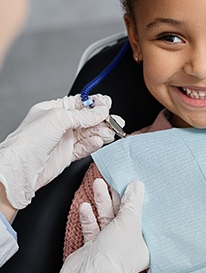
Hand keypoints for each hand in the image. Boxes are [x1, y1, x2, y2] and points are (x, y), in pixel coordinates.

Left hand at [0, 94, 122, 211]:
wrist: (22, 169)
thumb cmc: (29, 141)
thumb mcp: (59, 118)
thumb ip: (83, 115)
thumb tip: (101, 111)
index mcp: (53, 109)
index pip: (80, 103)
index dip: (95, 104)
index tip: (107, 106)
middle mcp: (59, 124)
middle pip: (87, 119)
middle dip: (102, 119)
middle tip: (115, 121)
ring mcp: (64, 139)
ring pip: (89, 133)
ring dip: (101, 132)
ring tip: (110, 133)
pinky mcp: (67, 154)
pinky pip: (85, 147)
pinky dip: (94, 144)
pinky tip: (99, 142)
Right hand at [50, 180, 148, 272]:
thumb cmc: (117, 251)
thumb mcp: (130, 221)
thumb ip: (132, 202)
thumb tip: (137, 185)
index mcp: (145, 244)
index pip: (144, 218)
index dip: (140, 201)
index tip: (135, 185)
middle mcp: (128, 246)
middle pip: (124, 216)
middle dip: (117, 197)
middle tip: (113, 179)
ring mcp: (109, 246)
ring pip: (107, 219)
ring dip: (102, 202)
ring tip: (98, 183)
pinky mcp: (93, 248)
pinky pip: (92, 228)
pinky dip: (89, 216)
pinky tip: (85, 206)